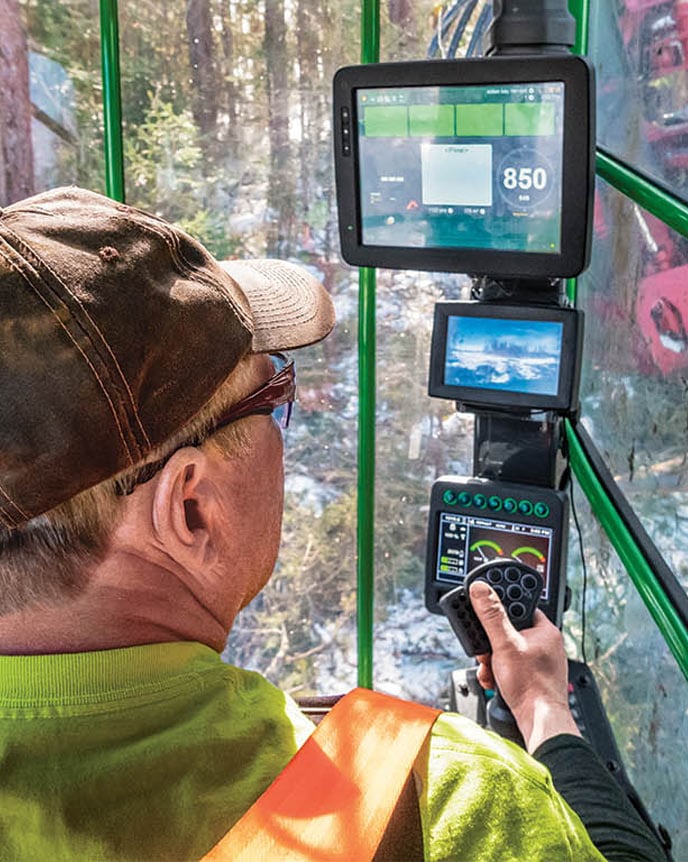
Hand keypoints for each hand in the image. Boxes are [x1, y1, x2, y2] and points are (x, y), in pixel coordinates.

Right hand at [468, 579, 580, 752]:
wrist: (540, 724)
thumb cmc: (532, 687)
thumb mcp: (504, 644)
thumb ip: (491, 615)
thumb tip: (481, 589)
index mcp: (545, 630)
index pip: (519, 606)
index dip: (499, 610)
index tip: (484, 612)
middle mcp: (544, 643)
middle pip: (508, 630)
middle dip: (491, 642)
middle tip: (486, 650)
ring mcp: (539, 661)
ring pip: (506, 650)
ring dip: (492, 659)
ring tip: (490, 669)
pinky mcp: (532, 676)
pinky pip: (509, 666)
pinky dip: (498, 672)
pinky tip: (495, 680)